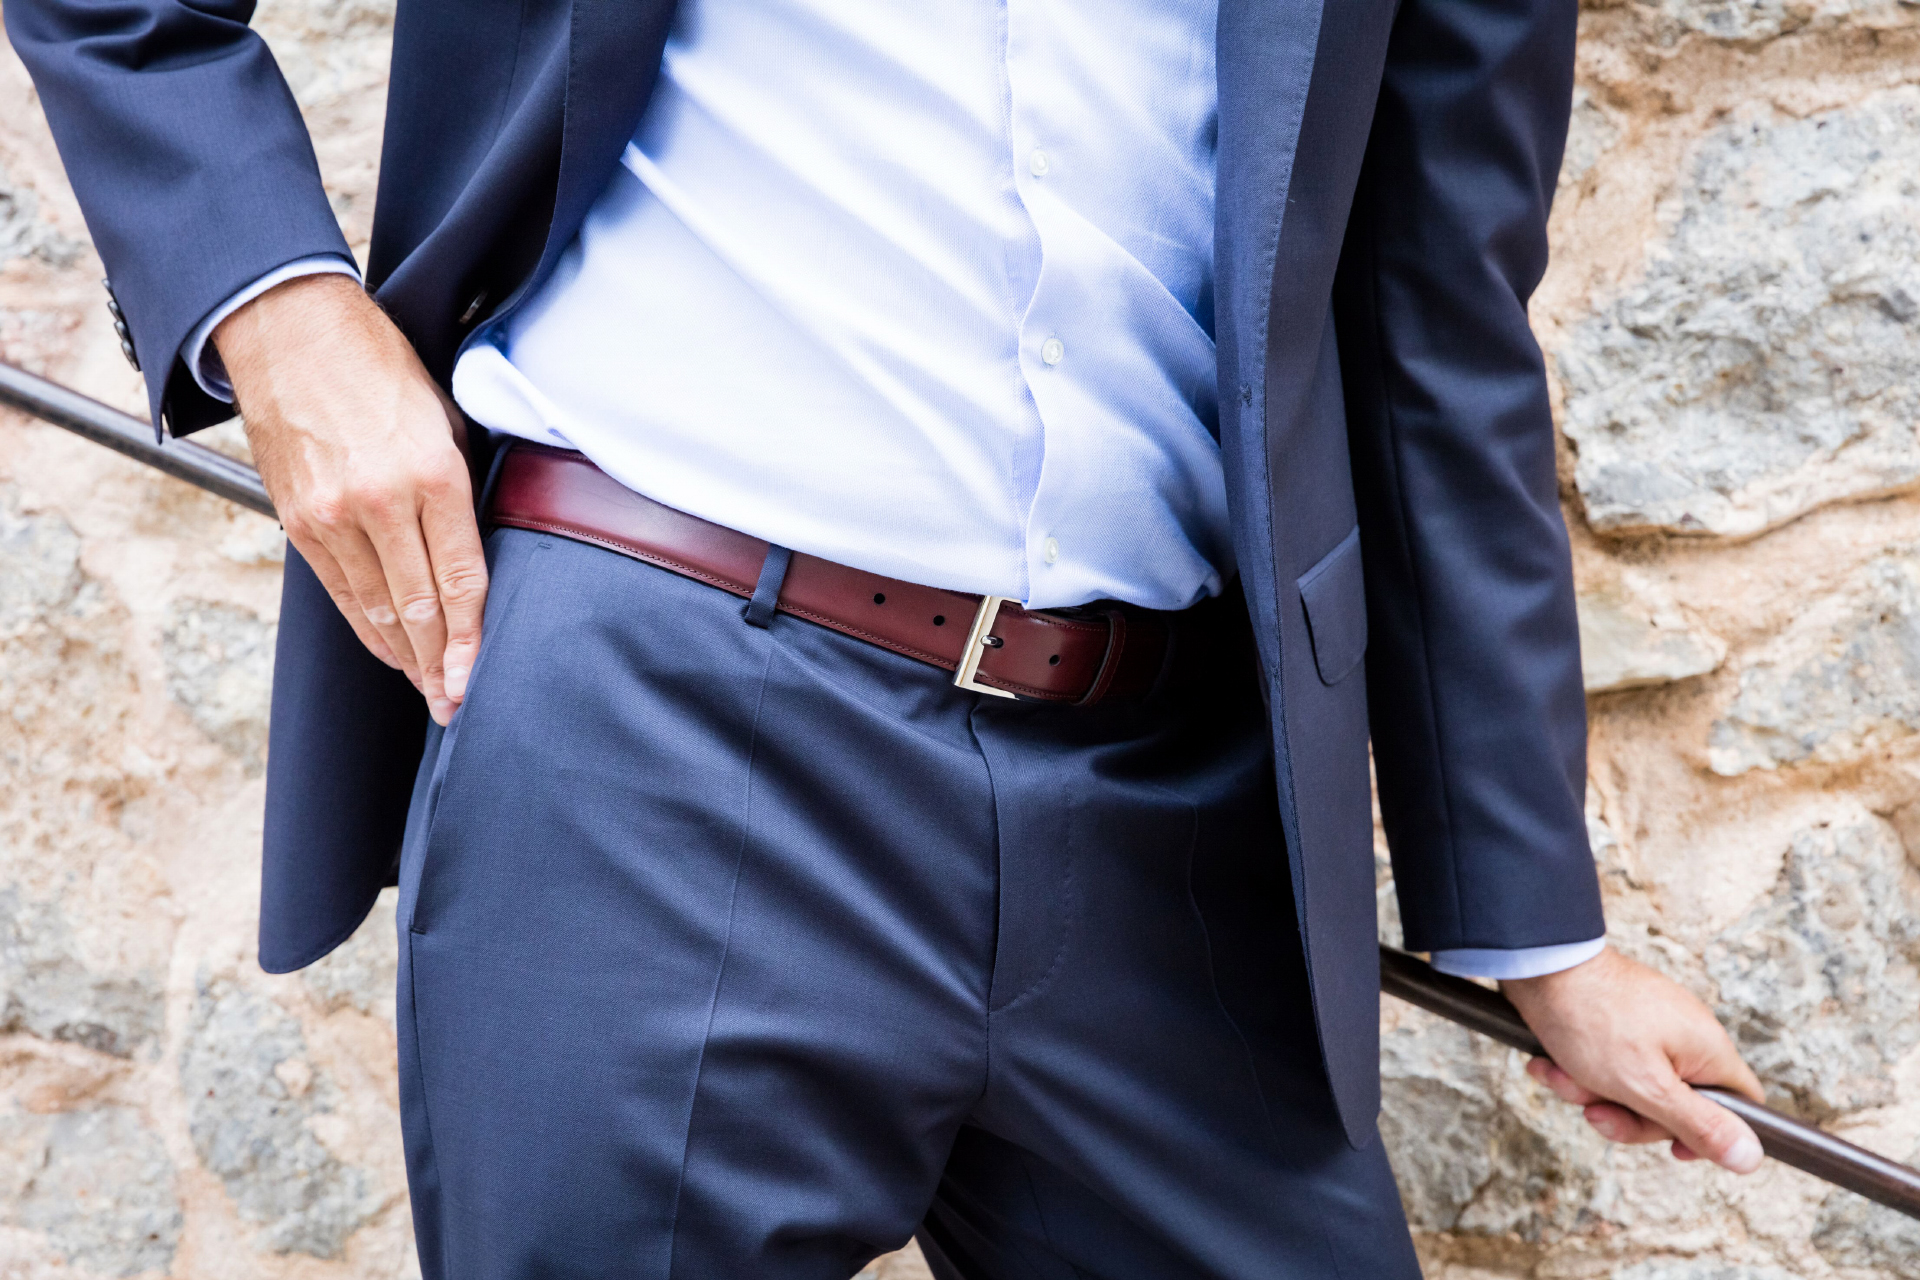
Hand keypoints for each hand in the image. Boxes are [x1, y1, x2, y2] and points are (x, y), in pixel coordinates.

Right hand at [216, 272, 484, 726]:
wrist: (289, 330)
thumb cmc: (381, 368)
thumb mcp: (445, 416)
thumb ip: (461, 487)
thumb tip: (479, 547)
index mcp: (432, 475)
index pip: (462, 580)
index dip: (471, 640)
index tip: (478, 681)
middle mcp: (382, 502)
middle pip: (420, 608)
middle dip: (440, 666)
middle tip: (456, 707)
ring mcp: (334, 516)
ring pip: (378, 609)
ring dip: (406, 658)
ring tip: (429, 692)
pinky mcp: (299, 521)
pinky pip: (341, 591)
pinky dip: (368, 628)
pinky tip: (390, 652)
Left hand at [1503, 946, 1765, 1173]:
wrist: (1539, 962)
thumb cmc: (1593, 1020)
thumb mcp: (1647, 1087)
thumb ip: (1699, 1125)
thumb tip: (1751, 1157)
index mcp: (1708, 1049)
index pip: (1743, 1103)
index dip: (1716, 1135)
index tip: (1675, 1148)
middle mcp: (1686, 1036)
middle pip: (1675, 1105)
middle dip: (1627, 1114)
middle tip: (1594, 1109)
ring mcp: (1650, 1026)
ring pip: (1631, 1086)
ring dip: (1590, 1091)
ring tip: (1561, 1073)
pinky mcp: (1617, 1020)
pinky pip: (1606, 1063)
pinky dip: (1577, 1069)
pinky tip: (1550, 1063)